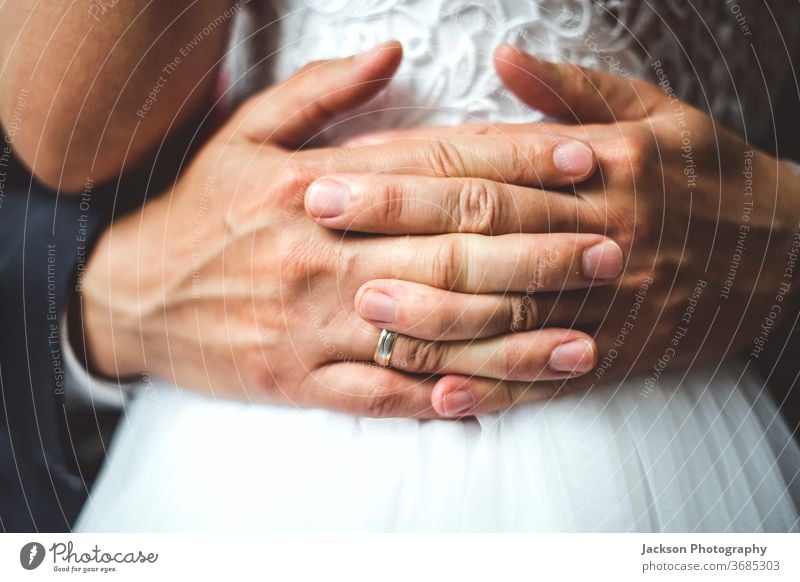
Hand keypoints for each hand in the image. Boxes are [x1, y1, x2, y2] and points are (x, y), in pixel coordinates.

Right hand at [81, 43, 615, 416]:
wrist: (128, 296)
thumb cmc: (197, 210)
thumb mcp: (243, 134)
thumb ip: (321, 93)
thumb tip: (395, 50)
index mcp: (316, 185)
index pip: (438, 165)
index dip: (516, 160)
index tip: (581, 159)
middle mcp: (323, 253)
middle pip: (453, 248)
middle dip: (540, 248)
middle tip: (611, 248)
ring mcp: (312, 323)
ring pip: (431, 331)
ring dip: (514, 338)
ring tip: (585, 340)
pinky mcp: (298, 379)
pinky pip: (381, 394)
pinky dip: (439, 399)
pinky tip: (497, 400)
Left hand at [315, 45, 799, 412]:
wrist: (780, 251)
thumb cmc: (706, 175)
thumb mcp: (655, 113)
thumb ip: (573, 89)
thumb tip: (502, 57)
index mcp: (600, 166)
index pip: (484, 165)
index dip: (408, 168)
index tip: (341, 168)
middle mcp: (596, 232)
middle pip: (480, 231)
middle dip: (396, 227)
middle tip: (319, 222)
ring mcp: (603, 300)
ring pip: (505, 312)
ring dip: (430, 310)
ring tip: (362, 306)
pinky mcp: (614, 354)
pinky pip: (545, 380)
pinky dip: (493, 390)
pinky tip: (441, 397)